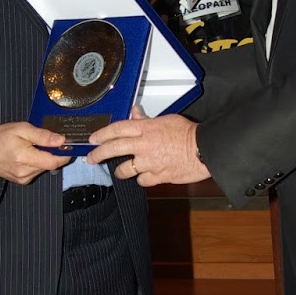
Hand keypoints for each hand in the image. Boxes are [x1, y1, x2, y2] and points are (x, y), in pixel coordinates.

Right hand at [0, 121, 70, 184]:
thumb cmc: (1, 137)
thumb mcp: (22, 129)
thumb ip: (43, 136)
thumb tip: (61, 140)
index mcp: (24, 157)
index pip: (54, 162)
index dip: (64, 154)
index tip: (68, 146)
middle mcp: (24, 172)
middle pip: (50, 165)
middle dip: (53, 154)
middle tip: (48, 142)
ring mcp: (23, 178)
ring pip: (44, 169)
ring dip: (44, 159)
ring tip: (33, 148)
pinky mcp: (21, 181)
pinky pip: (36, 172)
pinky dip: (37, 164)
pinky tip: (28, 156)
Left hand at [88, 107, 208, 185]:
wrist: (204, 149)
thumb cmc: (189, 133)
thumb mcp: (166, 119)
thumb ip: (146, 120)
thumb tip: (134, 113)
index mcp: (146, 129)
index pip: (117, 129)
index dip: (101, 134)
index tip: (93, 139)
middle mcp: (144, 145)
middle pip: (114, 148)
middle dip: (98, 154)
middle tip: (91, 158)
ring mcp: (149, 163)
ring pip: (124, 169)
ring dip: (119, 170)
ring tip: (118, 171)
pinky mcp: (157, 177)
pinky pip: (141, 181)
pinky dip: (141, 179)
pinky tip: (144, 176)